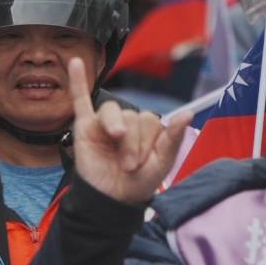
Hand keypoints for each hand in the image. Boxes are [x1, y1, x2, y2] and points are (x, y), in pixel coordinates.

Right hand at [67, 57, 192, 205]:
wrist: (110, 200)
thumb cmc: (138, 183)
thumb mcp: (161, 163)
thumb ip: (173, 138)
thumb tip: (189, 112)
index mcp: (147, 130)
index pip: (150, 120)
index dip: (147, 142)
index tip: (142, 165)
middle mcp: (127, 123)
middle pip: (132, 116)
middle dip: (132, 143)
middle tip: (128, 166)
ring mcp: (105, 123)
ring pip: (112, 111)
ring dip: (116, 127)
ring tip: (115, 141)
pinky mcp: (85, 127)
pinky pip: (81, 101)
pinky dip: (78, 82)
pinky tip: (76, 64)